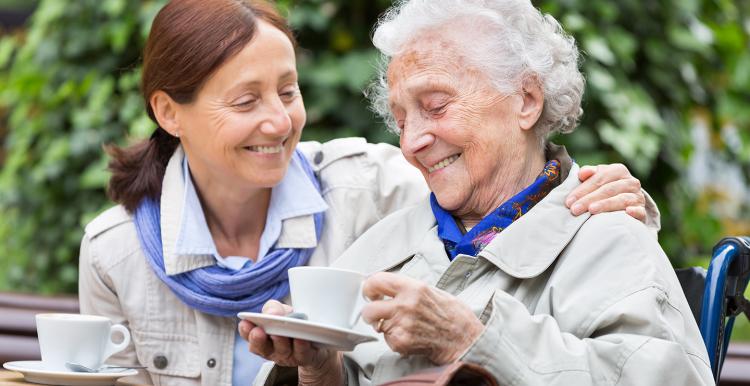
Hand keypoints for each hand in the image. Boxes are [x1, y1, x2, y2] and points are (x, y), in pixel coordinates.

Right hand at [238, 300, 342, 384]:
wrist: (317, 337)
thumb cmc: (293, 322)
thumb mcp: (281, 311)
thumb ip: (273, 308)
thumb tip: (270, 312)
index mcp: (262, 336)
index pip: (248, 335)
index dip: (245, 331)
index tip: (246, 323)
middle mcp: (271, 349)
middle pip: (262, 347)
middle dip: (259, 340)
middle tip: (258, 332)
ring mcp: (288, 355)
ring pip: (281, 351)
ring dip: (279, 342)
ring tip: (278, 334)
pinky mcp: (304, 357)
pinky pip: (301, 353)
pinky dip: (300, 346)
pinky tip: (300, 339)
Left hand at [361, 272, 483, 364]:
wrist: (464, 338)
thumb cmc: (451, 314)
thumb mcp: (431, 290)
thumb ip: (407, 287)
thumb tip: (386, 287)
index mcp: (412, 287)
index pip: (377, 281)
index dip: (369, 287)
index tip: (370, 291)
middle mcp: (405, 305)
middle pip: (369, 308)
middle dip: (370, 312)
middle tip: (376, 312)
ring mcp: (403, 325)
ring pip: (377, 326)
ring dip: (385, 326)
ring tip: (402, 325)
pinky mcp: (402, 342)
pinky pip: (387, 339)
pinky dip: (394, 338)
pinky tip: (409, 335)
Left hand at [566, 163, 645, 221]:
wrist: (627, 202)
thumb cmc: (605, 189)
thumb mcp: (597, 179)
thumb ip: (589, 174)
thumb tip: (582, 173)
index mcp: (618, 170)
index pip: (599, 178)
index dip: (583, 189)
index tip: (569, 201)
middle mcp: (630, 181)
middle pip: (608, 189)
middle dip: (589, 199)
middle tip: (575, 209)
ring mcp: (638, 196)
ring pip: (622, 199)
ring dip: (606, 205)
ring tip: (592, 210)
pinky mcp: (642, 210)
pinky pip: (640, 210)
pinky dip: (635, 211)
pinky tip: (627, 212)